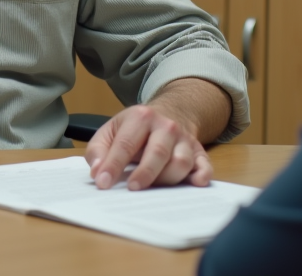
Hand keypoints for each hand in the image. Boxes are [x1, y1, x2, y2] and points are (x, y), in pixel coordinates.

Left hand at [84, 103, 211, 190]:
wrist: (170, 113)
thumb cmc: (135, 128)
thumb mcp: (111, 130)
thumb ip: (98, 150)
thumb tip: (96, 171)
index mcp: (141, 117)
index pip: (126, 144)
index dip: (113, 165)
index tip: (103, 183)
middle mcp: (166, 126)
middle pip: (158, 153)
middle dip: (144, 174)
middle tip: (131, 189)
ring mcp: (185, 139)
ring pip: (181, 162)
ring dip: (166, 179)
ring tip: (152, 188)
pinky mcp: (199, 152)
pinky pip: (204, 166)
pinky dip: (201, 176)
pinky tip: (193, 184)